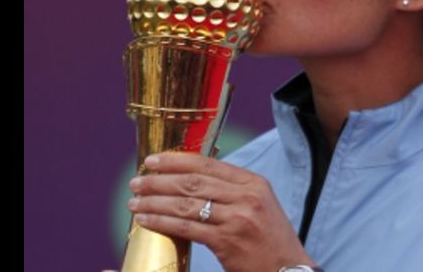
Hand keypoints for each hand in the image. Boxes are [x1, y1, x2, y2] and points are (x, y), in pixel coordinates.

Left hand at [128, 153, 315, 271]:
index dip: (176, 160)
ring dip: (155, 201)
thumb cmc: (269, 240)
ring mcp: (238, 218)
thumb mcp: (258, 205)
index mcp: (254, 183)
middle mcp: (247, 196)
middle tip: (136, 182)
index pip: (208, 164)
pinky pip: (185, 228)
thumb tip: (192, 180)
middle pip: (193, 182)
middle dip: (159, 180)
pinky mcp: (227, 241)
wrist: (288, 271)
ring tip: (134, 202)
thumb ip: (232, 191)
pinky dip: (161, 222)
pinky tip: (145, 220)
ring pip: (185, 204)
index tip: (152, 160)